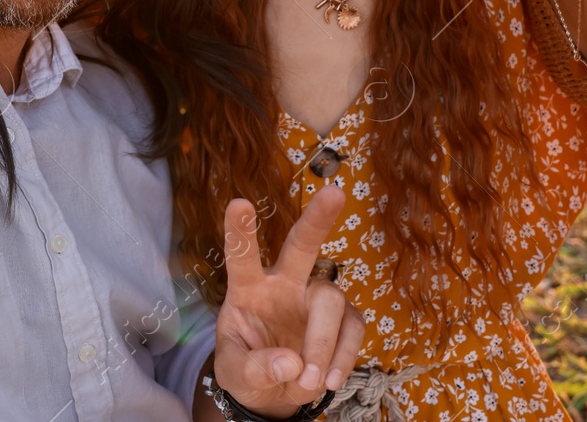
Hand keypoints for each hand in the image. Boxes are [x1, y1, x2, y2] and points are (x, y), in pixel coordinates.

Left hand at [211, 186, 363, 415]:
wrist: (274, 392)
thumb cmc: (247, 369)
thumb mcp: (234, 374)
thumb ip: (254, 368)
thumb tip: (291, 363)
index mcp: (248, 288)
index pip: (242, 256)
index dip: (240, 231)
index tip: (239, 203)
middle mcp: (284, 283)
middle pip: (302, 246)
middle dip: (317, 220)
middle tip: (335, 193)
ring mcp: (314, 298)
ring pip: (330, 301)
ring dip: (322, 343)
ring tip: (309, 381)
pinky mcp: (343, 318)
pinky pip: (352, 329)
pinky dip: (342, 358)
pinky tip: (329, 381)